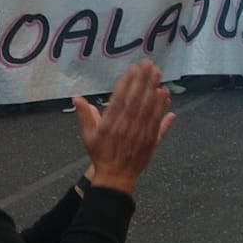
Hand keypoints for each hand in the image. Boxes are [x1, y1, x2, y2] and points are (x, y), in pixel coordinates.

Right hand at [74, 61, 176, 192]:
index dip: (127, 83)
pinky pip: (158, 121)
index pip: (120, 99)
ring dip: (154, 89)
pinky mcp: (151, 140)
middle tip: (149, 64)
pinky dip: (162, 107)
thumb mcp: (88, 136)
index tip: (133, 69)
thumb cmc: (101, 154)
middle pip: (136, 100)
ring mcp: (140, 133)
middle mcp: (125, 127)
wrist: (115, 177)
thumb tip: (77, 98)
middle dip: (143, 80)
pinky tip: (165, 94)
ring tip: (158, 74)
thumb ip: (85, 116)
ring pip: (149, 108)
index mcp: (109, 124)